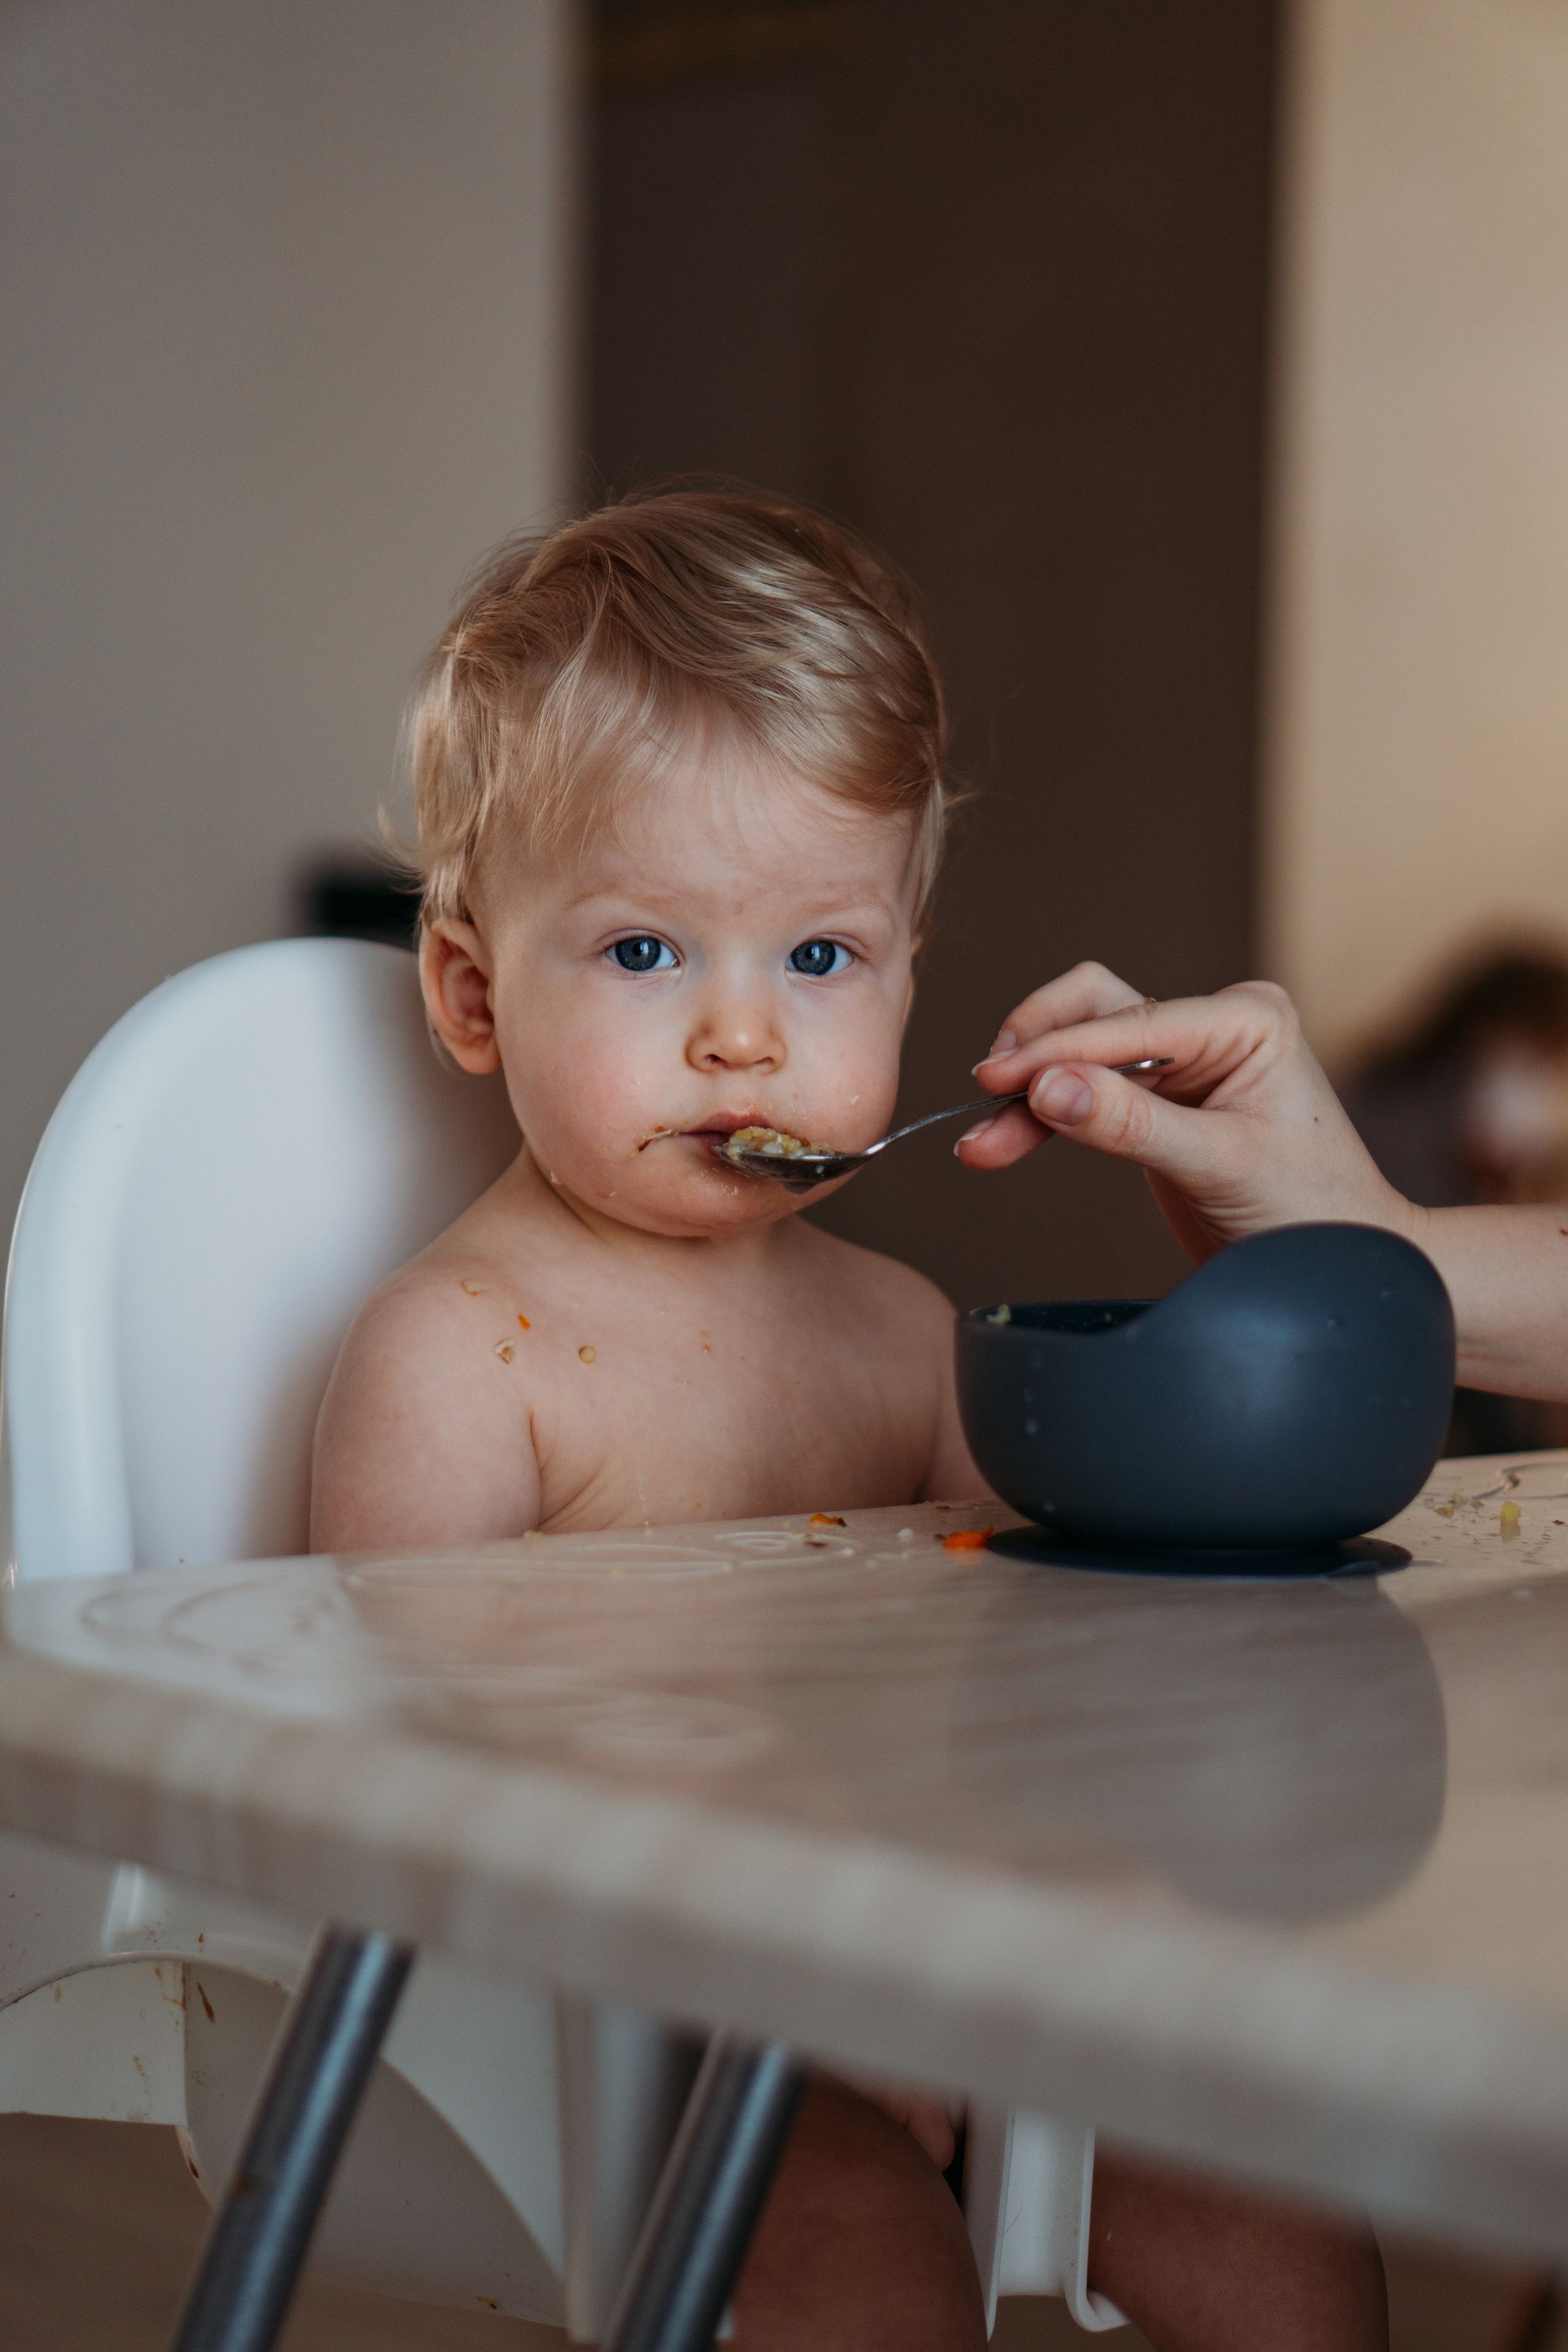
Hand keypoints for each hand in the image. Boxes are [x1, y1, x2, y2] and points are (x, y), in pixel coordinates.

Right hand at [955, 962, 1413, 1263]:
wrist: (1344, 1268)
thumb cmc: (1314, 1213)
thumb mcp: (1221, 1166)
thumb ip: (1132, 1126)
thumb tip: (1046, 1088)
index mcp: (1247, 1020)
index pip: (1134, 1022)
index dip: (1059, 1049)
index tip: (999, 1079)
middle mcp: (1213, 1026)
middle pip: (1095, 1008)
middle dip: (1037, 1051)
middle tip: (987, 1093)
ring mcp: (1183, 1061)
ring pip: (1079, 1048)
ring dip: (1028, 1089)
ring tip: (981, 1143)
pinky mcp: (1157, 1102)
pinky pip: (1085, 1093)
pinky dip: (1042, 1118)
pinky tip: (999, 1145)